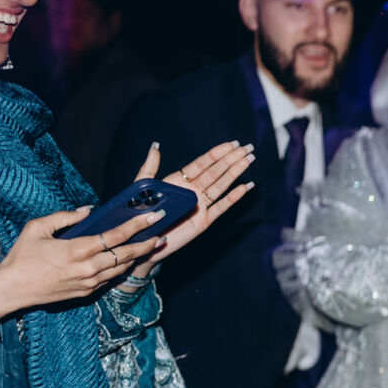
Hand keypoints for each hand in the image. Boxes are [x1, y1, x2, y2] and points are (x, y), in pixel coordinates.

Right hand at [0, 205, 164, 320]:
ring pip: (121, 268)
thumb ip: (65, 217)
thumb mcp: (37, 228)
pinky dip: (120, 269)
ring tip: (150, 246)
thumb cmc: (21, 257)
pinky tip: (127, 261)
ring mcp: (89, 283)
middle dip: (147, 244)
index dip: (138, 225)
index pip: (116, 236)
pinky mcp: (86, 293)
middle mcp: (88, 268)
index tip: (155, 217)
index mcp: (78, 250)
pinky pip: (110, 279)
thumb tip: (88, 210)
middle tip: (162, 235)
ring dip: (137, 257)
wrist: (11, 289)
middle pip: (127, 255)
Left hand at [137, 141, 256, 267]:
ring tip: (249, 160)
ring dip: (235, 173)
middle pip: (215, 172)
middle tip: (247, 148)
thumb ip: (149, 168)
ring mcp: (200, 206)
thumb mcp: (141, 188)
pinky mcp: (204, 221)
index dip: (216, 154)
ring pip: (221, 186)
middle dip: (231, 160)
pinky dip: (233, 197)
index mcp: (179, 181)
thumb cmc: (139, 216)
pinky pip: (221, 207)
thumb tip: (155, 146)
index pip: (201, 164)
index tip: (231, 144)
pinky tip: (245, 187)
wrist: (142, 243)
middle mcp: (192, 191)